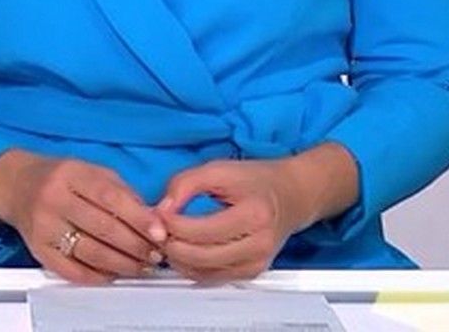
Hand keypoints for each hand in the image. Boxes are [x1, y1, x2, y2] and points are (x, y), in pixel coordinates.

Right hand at [0, 149, 166, 284]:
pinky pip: (73, 271)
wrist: (16, 186)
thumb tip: (153, 220)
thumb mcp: (91, 171)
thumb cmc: (59, 178)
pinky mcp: (38, 250)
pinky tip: (113, 273)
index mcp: (70, 174)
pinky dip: (98, 277)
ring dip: (123, 264)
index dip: (138, 218)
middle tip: (155, 253)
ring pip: (91, 253)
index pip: (110, 197)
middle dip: (136, 245)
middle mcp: (53, 199)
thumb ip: (122, 192)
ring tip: (141, 266)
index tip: (160, 232)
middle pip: (103, 228)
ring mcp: (44, 227)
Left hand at [154, 158, 315, 282]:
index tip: (158, 213)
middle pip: (201, 256)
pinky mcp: (251, 273)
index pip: (201, 231)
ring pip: (204, 273)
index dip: (172, 224)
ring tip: (167, 238)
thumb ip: (185, 184)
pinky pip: (212, 278)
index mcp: (254, 215)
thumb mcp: (218, 169)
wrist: (291, 196)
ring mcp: (257, 263)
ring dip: (178, 259)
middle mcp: (259, 244)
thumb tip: (161, 210)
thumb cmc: (256, 181)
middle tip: (157, 229)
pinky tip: (182, 251)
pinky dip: (191, 268)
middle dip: (171, 244)